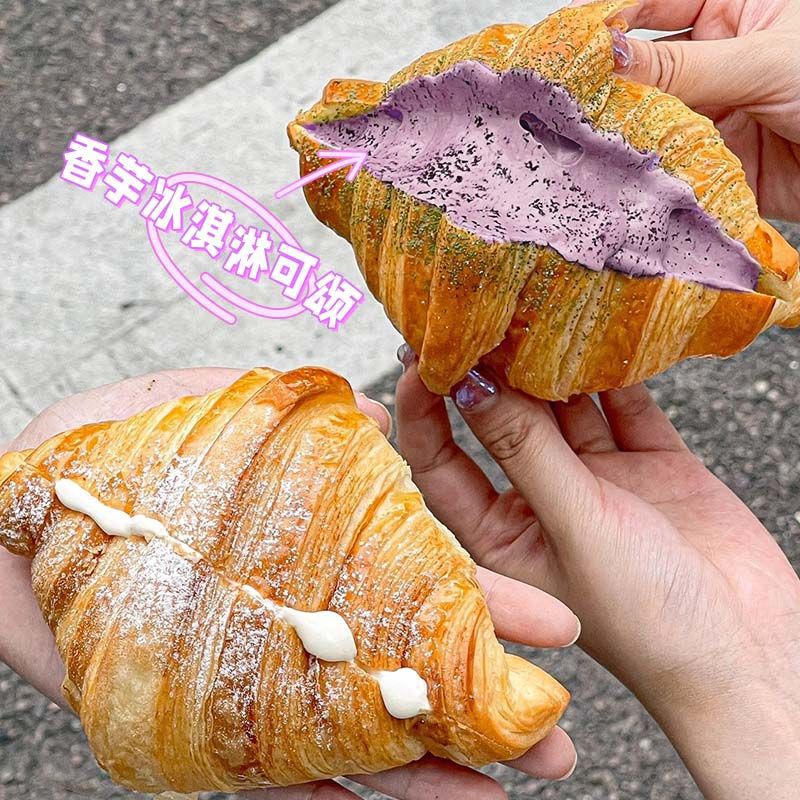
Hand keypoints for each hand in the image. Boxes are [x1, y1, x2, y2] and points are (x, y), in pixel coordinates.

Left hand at [0, 367, 578, 799]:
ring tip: (515, 786)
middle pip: (405, 663)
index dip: (484, 603)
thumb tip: (386, 424)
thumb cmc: (118, 450)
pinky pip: (285, 773)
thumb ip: (298, 417)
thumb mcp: (220, 408)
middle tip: (561, 735)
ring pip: (363, 729)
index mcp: (312, 545)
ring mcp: (259, 673)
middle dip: (485, 698)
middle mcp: (299, 614)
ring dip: (439, 760)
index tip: (556, 624)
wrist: (15, 512)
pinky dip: (349, 794)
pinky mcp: (205, 720)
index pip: (415, 579)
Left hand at [395, 348, 799, 798]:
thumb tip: (472, 383)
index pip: (440, 461)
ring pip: (563, 408)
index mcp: (499, 532)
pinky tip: (599, 331)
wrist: (751, 654)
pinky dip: (613, 374)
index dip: (424, 410)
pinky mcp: (650, 464)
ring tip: (535, 309)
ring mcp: (597, 480)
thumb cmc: (650, 619)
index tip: (422, 356)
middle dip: (488, 373)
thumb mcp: (577, 527)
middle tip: (477, 312)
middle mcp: (540, 500)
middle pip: (501, 424)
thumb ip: (526, 451)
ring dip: (551, 364)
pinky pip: (622, 406)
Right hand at [579, 0, 799, 220]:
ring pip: (649, 112)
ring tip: (590, 131)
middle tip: (571, 93)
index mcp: (735, 8)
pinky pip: (665, 156)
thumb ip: (682, 66)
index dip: (614, 18)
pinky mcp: (709, 157)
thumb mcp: (763, 60)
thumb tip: (611, 57)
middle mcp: (718, 56)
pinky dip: (644, 163)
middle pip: (645, 62)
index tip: (577, 42)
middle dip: (610, 77)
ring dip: (623, 123)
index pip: (656, 4)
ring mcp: (711, 108)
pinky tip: (623, 162)